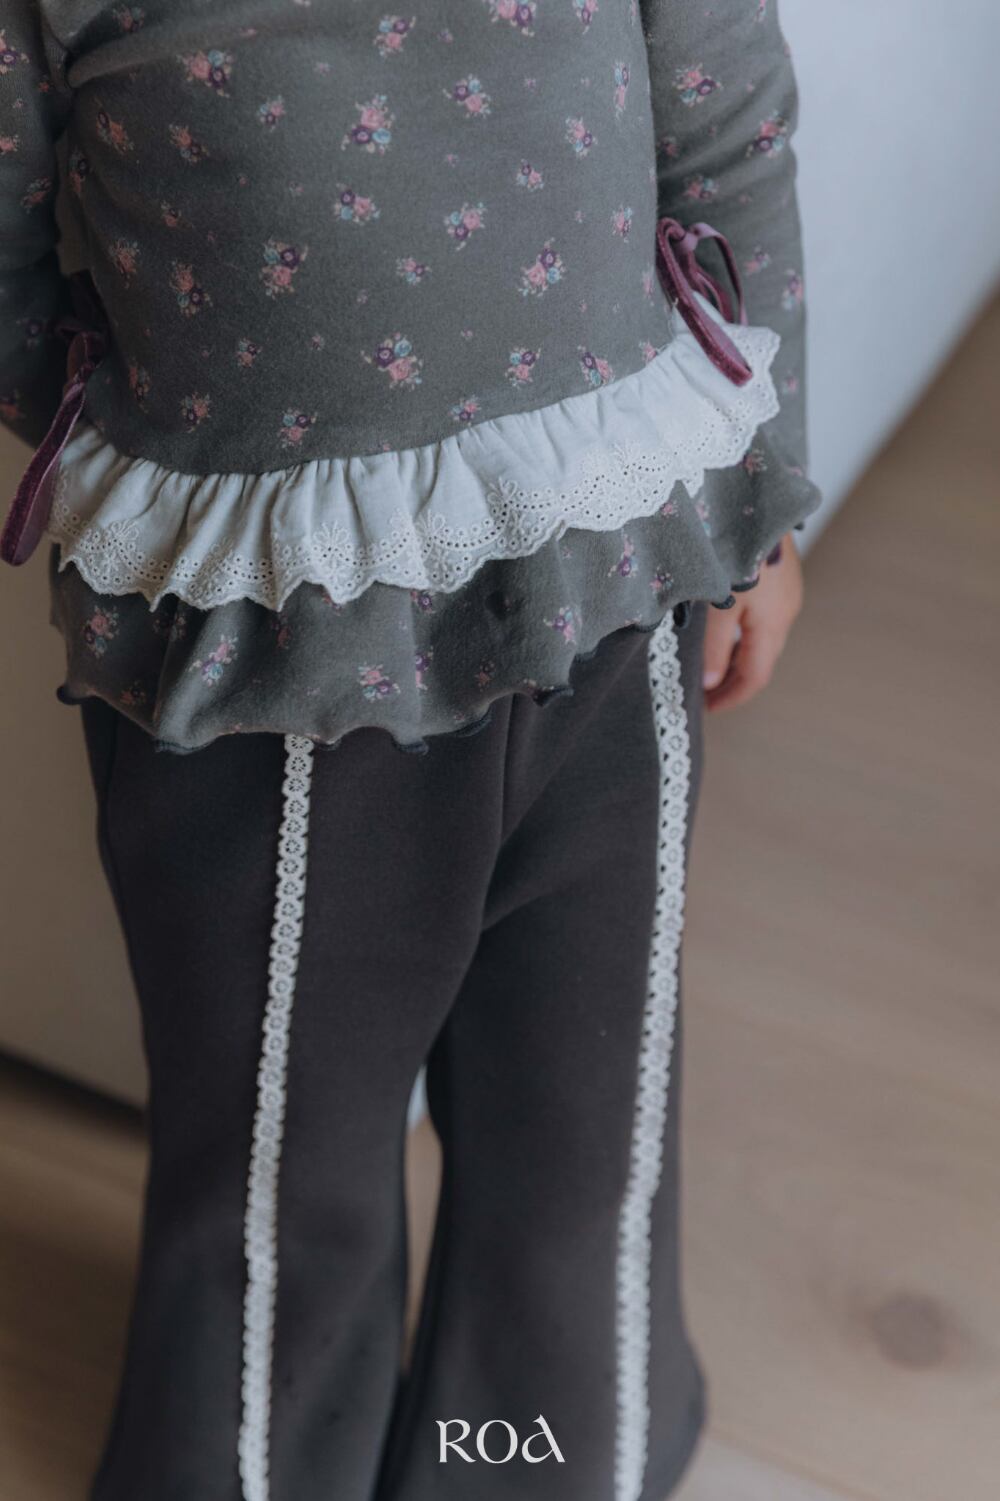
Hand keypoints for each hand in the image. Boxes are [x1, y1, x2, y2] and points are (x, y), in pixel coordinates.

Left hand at [702, 533, 802, 711]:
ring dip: (738, 659)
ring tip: (711, 668)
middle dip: (733, 682)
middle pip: (760, 661)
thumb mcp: (719, 604)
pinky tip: (726, 632)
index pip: (755, 677)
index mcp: (773, 624)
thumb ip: (715, 646)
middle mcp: (785, 612)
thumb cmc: (735, 551)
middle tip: (705, 694)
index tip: (707, 708)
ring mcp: (786, 594)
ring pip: (763, 641)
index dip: (731, 697)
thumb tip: (710, 682)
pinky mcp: (781, 577)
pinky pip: (764, 620)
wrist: (758, 502)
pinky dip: (744, 636)